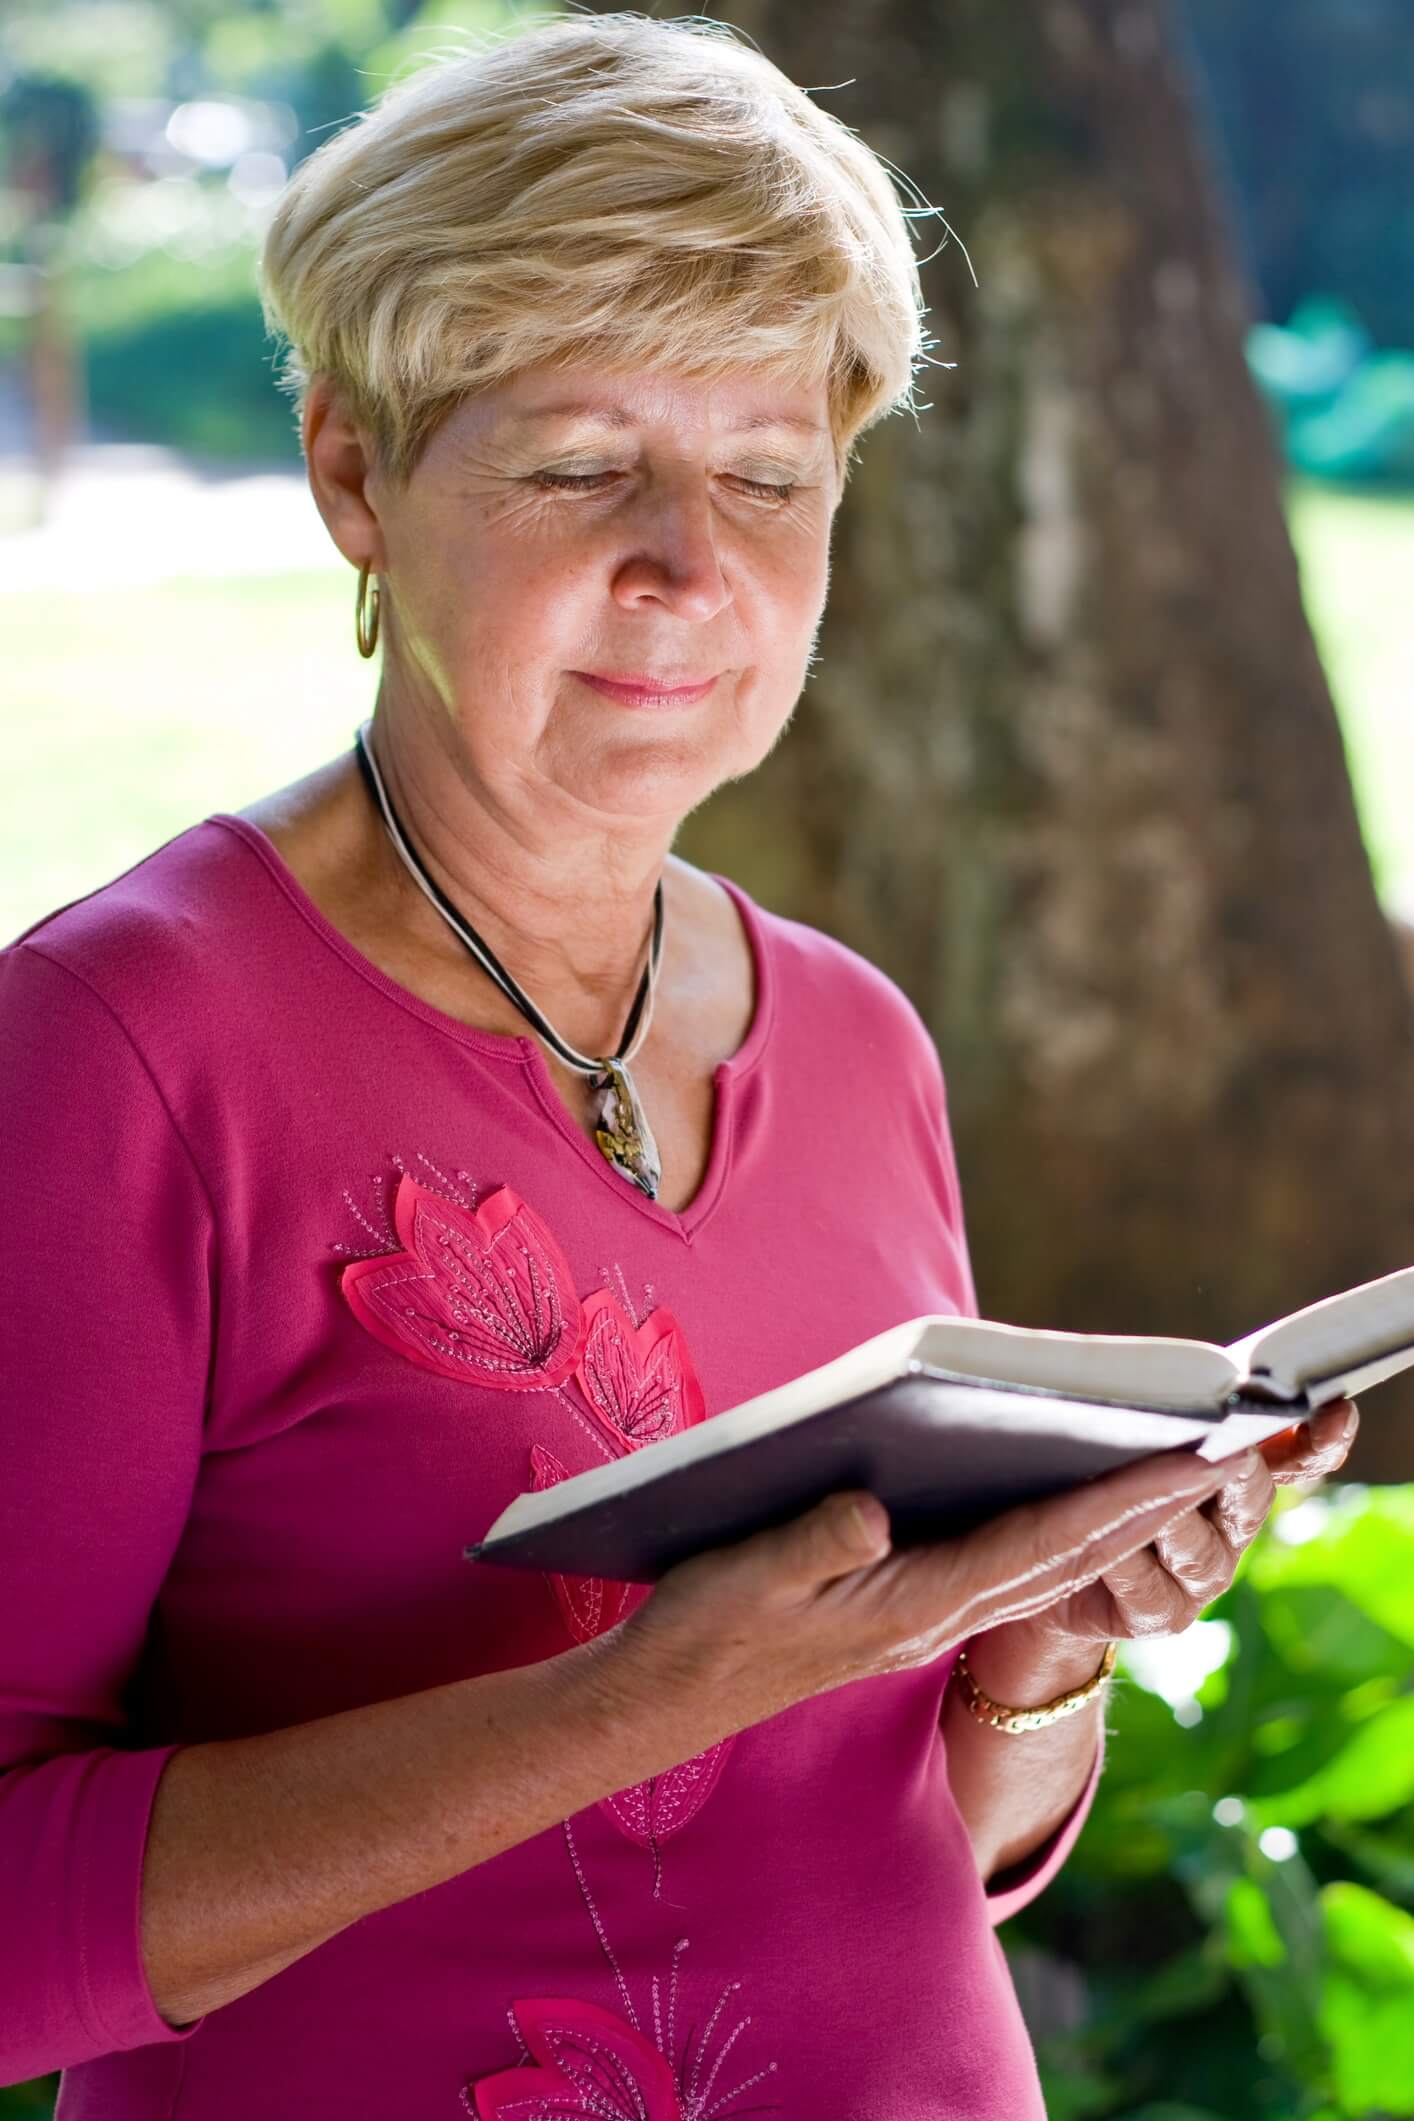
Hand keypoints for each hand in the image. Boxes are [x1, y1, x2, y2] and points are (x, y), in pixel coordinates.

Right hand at [601, 1442, 1260, 1766]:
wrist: (668, 1698)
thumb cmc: (705, 1631)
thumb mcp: (749, 1575)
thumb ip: (815, 1542)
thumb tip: (873, 1508)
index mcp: (914, 1608)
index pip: (1038, 1548)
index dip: (1115, 1505)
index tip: (1184, 1466)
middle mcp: (937, 1618)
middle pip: (1063, 1560)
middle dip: (1142, 1511)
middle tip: (1216, 1457)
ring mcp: (926, 1620)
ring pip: (1044, 1569)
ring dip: (1110, 1524)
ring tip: (1166, 1473)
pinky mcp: (906, 1612)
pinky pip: (1006, 1571)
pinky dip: (1055, 1535)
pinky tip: (1067, 1505)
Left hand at [973, 1396, 1359, 1673]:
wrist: (1046, 1561)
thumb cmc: (1097, 1477)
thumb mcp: (1128, 1437)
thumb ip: (1167, 1412)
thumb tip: (1176, 1373)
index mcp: (1236, 1474)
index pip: (1296, 1456)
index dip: (1320, 1439)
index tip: (1336, 1411)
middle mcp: (1231, 1526)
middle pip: (1249, 1496)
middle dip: (1237, 1470)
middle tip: (1228, 1448)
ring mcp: (1202, 1574)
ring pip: (1197, 1545)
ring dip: (1172, 1516)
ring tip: (1151, 1493)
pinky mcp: (1162, 1613)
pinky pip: (1148, 1586)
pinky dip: (1125, 1562)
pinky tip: (1103, 1550)